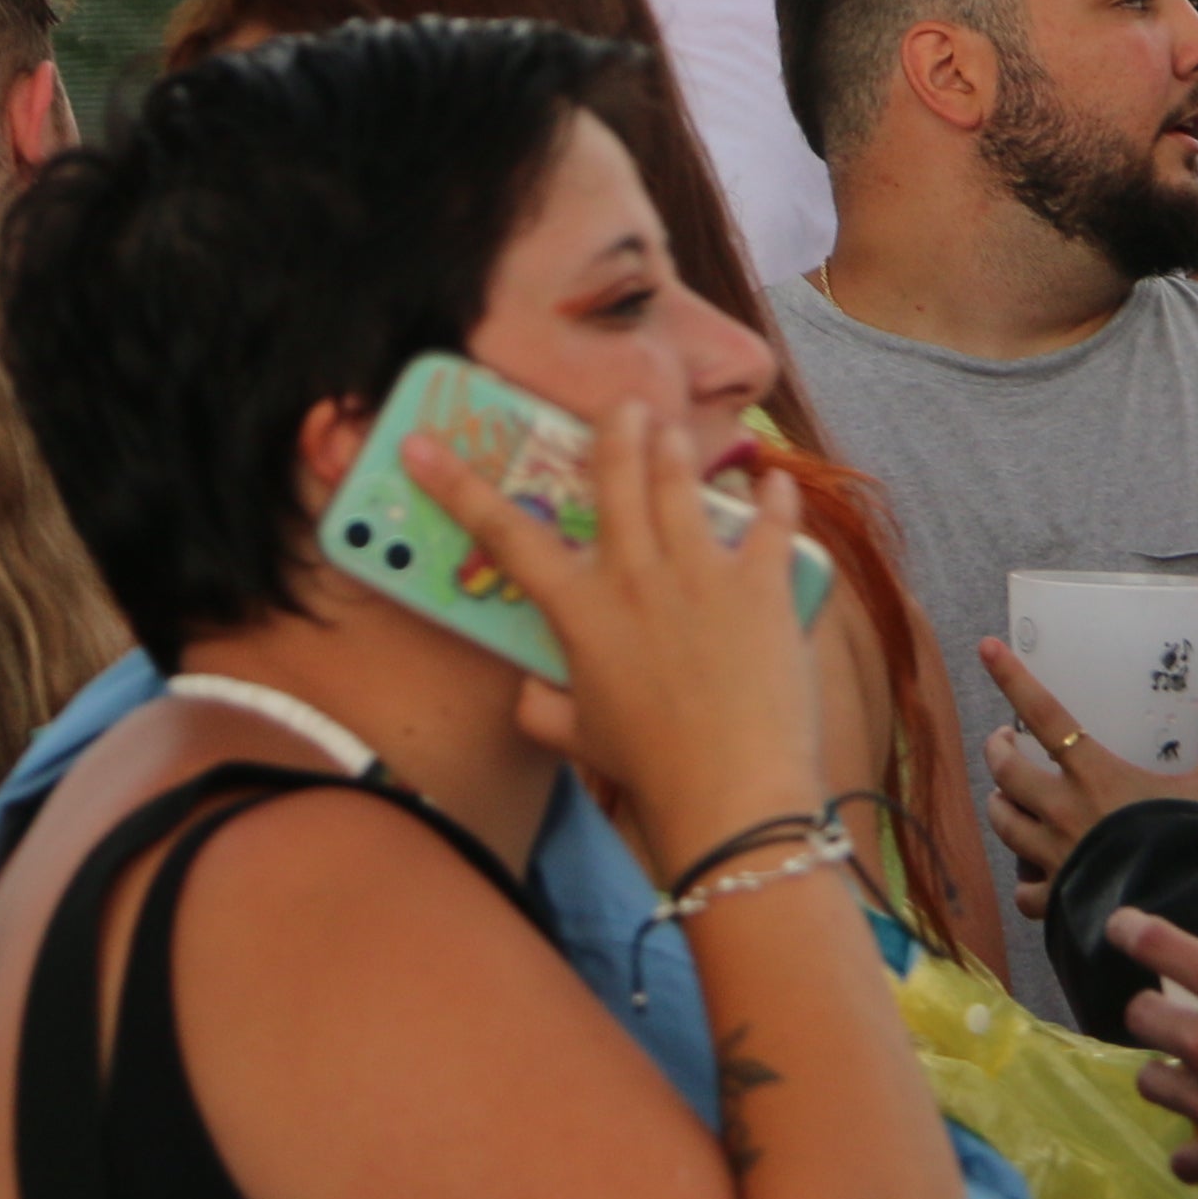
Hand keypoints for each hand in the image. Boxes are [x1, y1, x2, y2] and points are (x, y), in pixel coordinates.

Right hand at [412, 405, 821, 880]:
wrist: (731, 794)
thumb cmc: (649, 770)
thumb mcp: (577, 738)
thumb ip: (540, 708)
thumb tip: (528, 693)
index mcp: (580, 611)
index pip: (506, 536)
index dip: (458, 486)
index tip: (423, 444)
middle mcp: (635, 576)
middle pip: (617, 479)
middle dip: (614, 431)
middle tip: (621, 404)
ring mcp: (702, 572)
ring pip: (682, 484)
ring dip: (676, 449)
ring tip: (674, 428)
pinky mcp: (763, 583)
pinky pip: (770, 523)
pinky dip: (773, 500)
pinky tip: (774, 484)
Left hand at [976, 638, 1197, 896]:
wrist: (1170, 904)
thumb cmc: (1183, 844)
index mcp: (1092, 773)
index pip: (1045, 714)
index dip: (1013, 678)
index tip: (987, 648)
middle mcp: (1061, 808)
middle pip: (1006, 770)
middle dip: (997, 752)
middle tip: (1004, 743)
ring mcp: (1052, 853)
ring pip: (1003, 823)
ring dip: (999, 807)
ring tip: (1003, 800)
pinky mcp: (1055, 895)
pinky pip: (1024, 890)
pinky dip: (1025, 885)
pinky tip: (1031, 881)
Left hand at [1111, 910, 1197, 1186]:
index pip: (1165, 947)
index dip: (1135, 931)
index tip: (1123, 927)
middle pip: (1142, 1017)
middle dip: (1151, 1014)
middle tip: (1174, 1017)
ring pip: (1151, 1082)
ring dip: (1165, 1077)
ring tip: (1186, 1080)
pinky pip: (1184, 1159)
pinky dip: (1192, 1157)